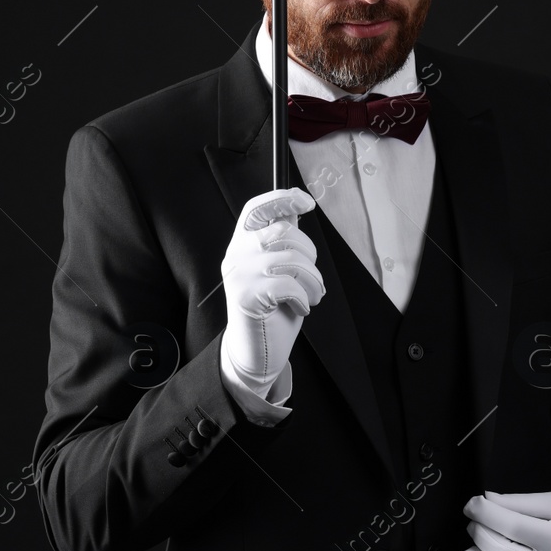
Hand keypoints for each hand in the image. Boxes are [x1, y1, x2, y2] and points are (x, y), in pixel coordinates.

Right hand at [219, 187, 325, 398]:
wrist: (255, 351)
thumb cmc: (272, 309)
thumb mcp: (278, 269)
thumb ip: (282, 242)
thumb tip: (296, 210)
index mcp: (242, 243)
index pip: (256, 209)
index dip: (281, 198)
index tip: (306, 202)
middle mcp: (236, 254)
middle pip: (284, 231)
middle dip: (310, 254)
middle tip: (314, 279)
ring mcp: (240, 275)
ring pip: (293, 259)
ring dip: (313, 281)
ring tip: (312, 296)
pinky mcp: (247, 297)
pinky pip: (290, 286)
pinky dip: (304, 299)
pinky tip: (300, 308)